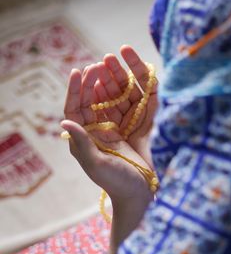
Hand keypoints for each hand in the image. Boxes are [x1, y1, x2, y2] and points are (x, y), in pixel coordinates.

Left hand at [61, 46, 156, 203]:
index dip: (76, 90)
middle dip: (97, 79)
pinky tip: (133, 74)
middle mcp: (104, 127)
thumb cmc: (116, 182)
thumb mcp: (95, 164)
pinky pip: (138, 100)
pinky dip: (137, 86)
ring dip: (115, 79)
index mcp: (89, 135)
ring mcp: (124, 124)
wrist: (141, 192)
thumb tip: (64, 120)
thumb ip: (81, 142)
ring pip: (117, 95)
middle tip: (98, 63)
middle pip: (98, 98)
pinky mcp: (142, 124)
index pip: (79, 108)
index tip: (76, 72)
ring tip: (113, 60)